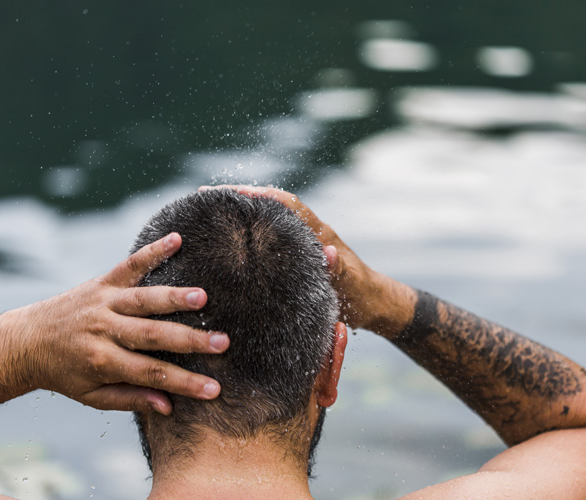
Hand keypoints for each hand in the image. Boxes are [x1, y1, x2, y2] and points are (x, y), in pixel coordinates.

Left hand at [17, 232, 228, 414]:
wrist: (24, 342)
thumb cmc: (64, 373)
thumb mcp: (93, 395)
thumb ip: (131, 398)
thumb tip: (170, 407)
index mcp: (102, 362)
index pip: (151, 374)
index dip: (185, 383)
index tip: (215, 389)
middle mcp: (102, 330)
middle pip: (152, 336)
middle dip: (190, 340)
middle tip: (223, 343)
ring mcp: (103, 302)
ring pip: (143, 299)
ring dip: (174, 297)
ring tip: (203, 297)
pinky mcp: (101, 282)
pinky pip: (129, 265)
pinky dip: (153, 251)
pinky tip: (176, 240)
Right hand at [199, 185, 414, 336]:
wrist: (377, 306)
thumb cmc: (364, 296)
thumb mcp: (351, 285)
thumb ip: (339, 270)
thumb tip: (327, 254)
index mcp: (320, 235)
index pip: (288, 205)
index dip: (261, 195)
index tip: (231, 193)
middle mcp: (310, 235)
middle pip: (273, 207)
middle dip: (243, 200)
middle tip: (208, 200)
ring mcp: (305, 246)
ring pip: (271, 223)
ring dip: (246, 215)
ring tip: (212, 217)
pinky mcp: (302, 260)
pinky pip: (273, 241)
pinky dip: (253, 236)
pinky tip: (233, 243)